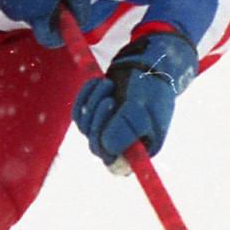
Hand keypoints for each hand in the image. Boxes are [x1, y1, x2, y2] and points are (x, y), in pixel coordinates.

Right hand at [0, 0, 87, 47]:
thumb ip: (79, 2)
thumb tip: (83, 20)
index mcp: (38, 16)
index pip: (50, 40)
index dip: (62, 34)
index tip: (71, 20)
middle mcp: (19, 15)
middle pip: (41, 21)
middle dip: (53, 10)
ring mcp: (6, 2)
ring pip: (31, 7)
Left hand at [72, 33, 197, 165]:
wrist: (146, 63)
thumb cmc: (149, 86)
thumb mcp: (141, 108)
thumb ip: (125, 129)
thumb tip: (105, 147)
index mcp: (140, 148)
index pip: (118, 166)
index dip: (110, 155)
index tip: (107, 137)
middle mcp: (122, 143)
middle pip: (97, 146)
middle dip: (100, 121)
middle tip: (109, 99)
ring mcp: (107, 129)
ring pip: (86, 127)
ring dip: (93, 104)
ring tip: (107, 84)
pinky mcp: (95, 115)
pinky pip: (80, 113)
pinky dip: (85, 96)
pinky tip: (97, 81)